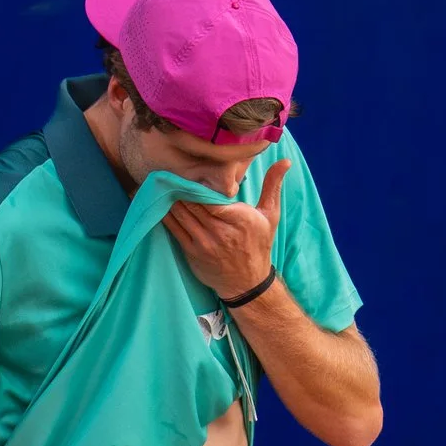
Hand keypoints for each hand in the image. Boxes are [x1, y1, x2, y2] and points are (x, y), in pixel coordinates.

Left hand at [162, 158, 289, 299]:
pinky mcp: (192, 252)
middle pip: (192, 203)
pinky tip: (159, 203)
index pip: (210, 197)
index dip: (196, 183)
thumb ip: (273, 186)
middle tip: (168, 172)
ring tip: (161, 184)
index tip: (189, 171)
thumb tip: (285, 162)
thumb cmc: (259, 245)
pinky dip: (166, 215)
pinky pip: (174, 229)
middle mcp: (221, 232)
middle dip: (179, 187)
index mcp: (240, 219)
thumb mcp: (270, 215)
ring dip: (169, 198)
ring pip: (180, 214)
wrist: (247, 283)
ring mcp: (204, 243)